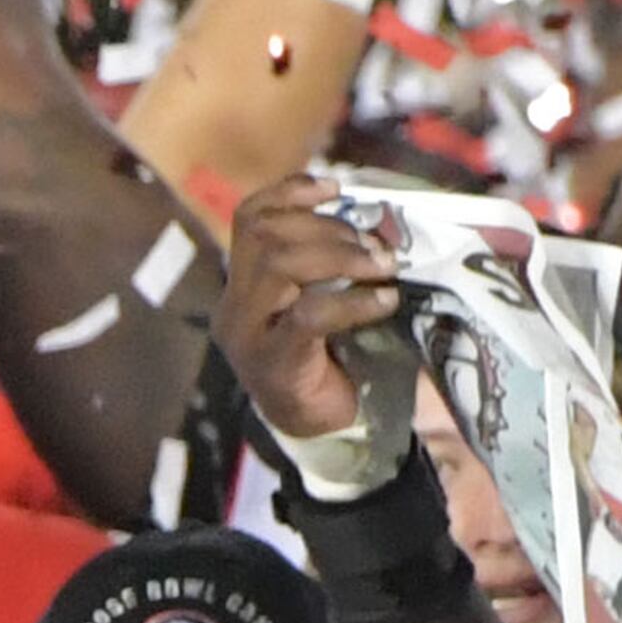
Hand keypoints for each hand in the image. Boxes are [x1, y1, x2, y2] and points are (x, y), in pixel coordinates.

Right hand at [219, 174, 412, 456]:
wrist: (327, 436)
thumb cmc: (333, 363)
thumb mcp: (326, 305)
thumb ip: (332, 267)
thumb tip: (380, 223)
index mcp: (244, 285)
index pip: (248, 218)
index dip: (289, 192)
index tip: (335, 187)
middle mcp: (236, 306)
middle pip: (265, 235)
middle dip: (328, 229)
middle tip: (378, 246)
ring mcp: (249, 336)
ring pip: (279, 264)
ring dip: (340, 256)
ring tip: (383, 267)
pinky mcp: (275, 363)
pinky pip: (308, 315)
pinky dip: (353, 301)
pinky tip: (385, 302)